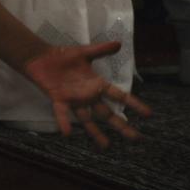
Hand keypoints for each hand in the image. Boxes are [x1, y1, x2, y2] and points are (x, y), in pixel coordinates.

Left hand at [24, 41, 150, 147]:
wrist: (40, 57)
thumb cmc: (62, 56)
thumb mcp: (84, 52)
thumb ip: (101, 50)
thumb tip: (119, 43)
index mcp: (96, 84)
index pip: (119, 96)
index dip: (133, 104)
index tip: (149, 114)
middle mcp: (87, 95)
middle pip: (107, 113)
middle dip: (120, 125)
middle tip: (135, 138)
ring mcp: (73, 99)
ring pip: (87, 119)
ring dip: (95, 132)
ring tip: (106, 146)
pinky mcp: (58, 99)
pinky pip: (61, 113)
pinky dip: (64, 122)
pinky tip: (67, 133)